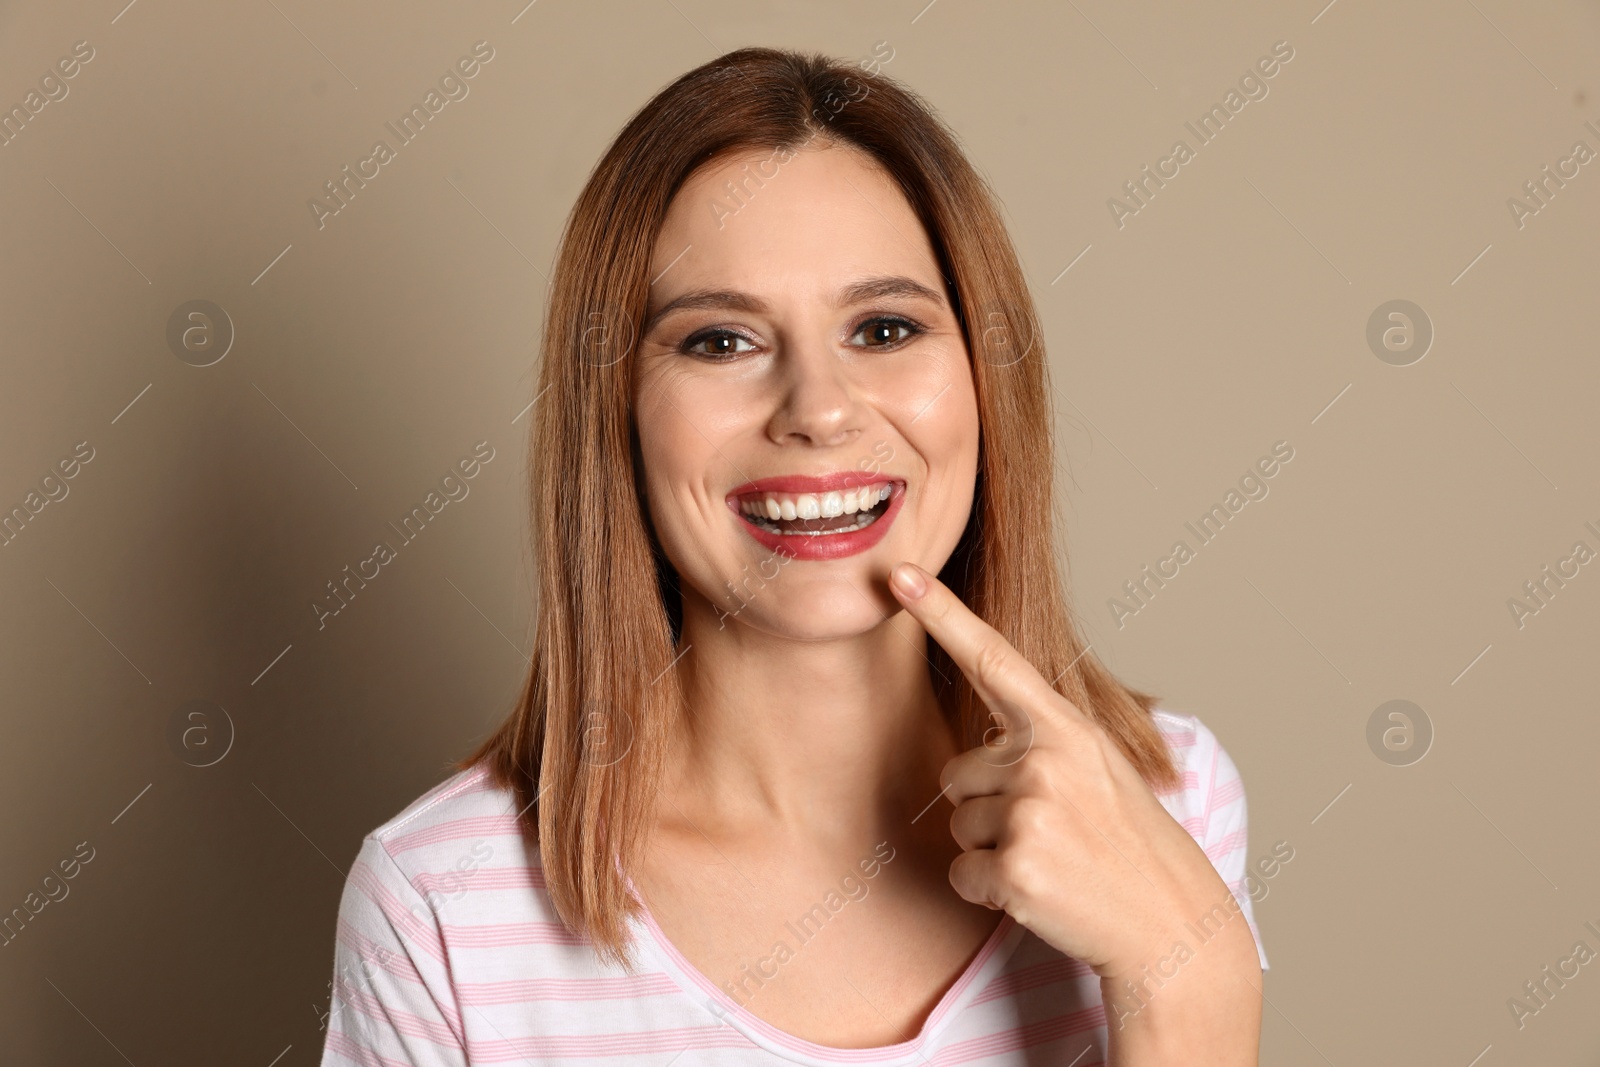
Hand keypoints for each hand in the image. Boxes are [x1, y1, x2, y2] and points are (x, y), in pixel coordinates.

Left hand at [887, 561, 1257, 983]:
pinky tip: (1042, 891)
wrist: (1170, 921)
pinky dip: (990, 890)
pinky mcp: (1015, 868)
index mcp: (1065, 727)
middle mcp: (1044, 761)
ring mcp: (1029, 813)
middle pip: (960, 774)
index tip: (900, 576)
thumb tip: (971, 754)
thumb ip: (1038, 743)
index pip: (992, 659)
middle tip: (1054, 831)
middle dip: (991, 806)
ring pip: (959, 825)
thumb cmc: (1127, 842)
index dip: (942, 614)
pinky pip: (962, 873)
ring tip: (1055, 859)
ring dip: (994, 850)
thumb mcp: (1097, 768)